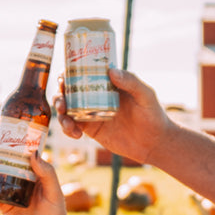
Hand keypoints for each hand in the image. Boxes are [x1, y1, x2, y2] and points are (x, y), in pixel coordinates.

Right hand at [54, 68, 170, 163]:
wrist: (154, 143)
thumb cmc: (153, 114)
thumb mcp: (145, 95)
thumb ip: (131, 82)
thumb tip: (111, 71)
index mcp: (106, 83)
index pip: (82, 73)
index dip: (68, 73)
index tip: (63, 77)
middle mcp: (96, 96)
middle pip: (69, 91)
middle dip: (60, 95)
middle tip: (63, 103)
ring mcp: (91, 112)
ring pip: (67, 109)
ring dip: (60, 114)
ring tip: (67, 122)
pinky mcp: (91, 129)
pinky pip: (72, 127)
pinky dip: (68, 129)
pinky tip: (75, 134)